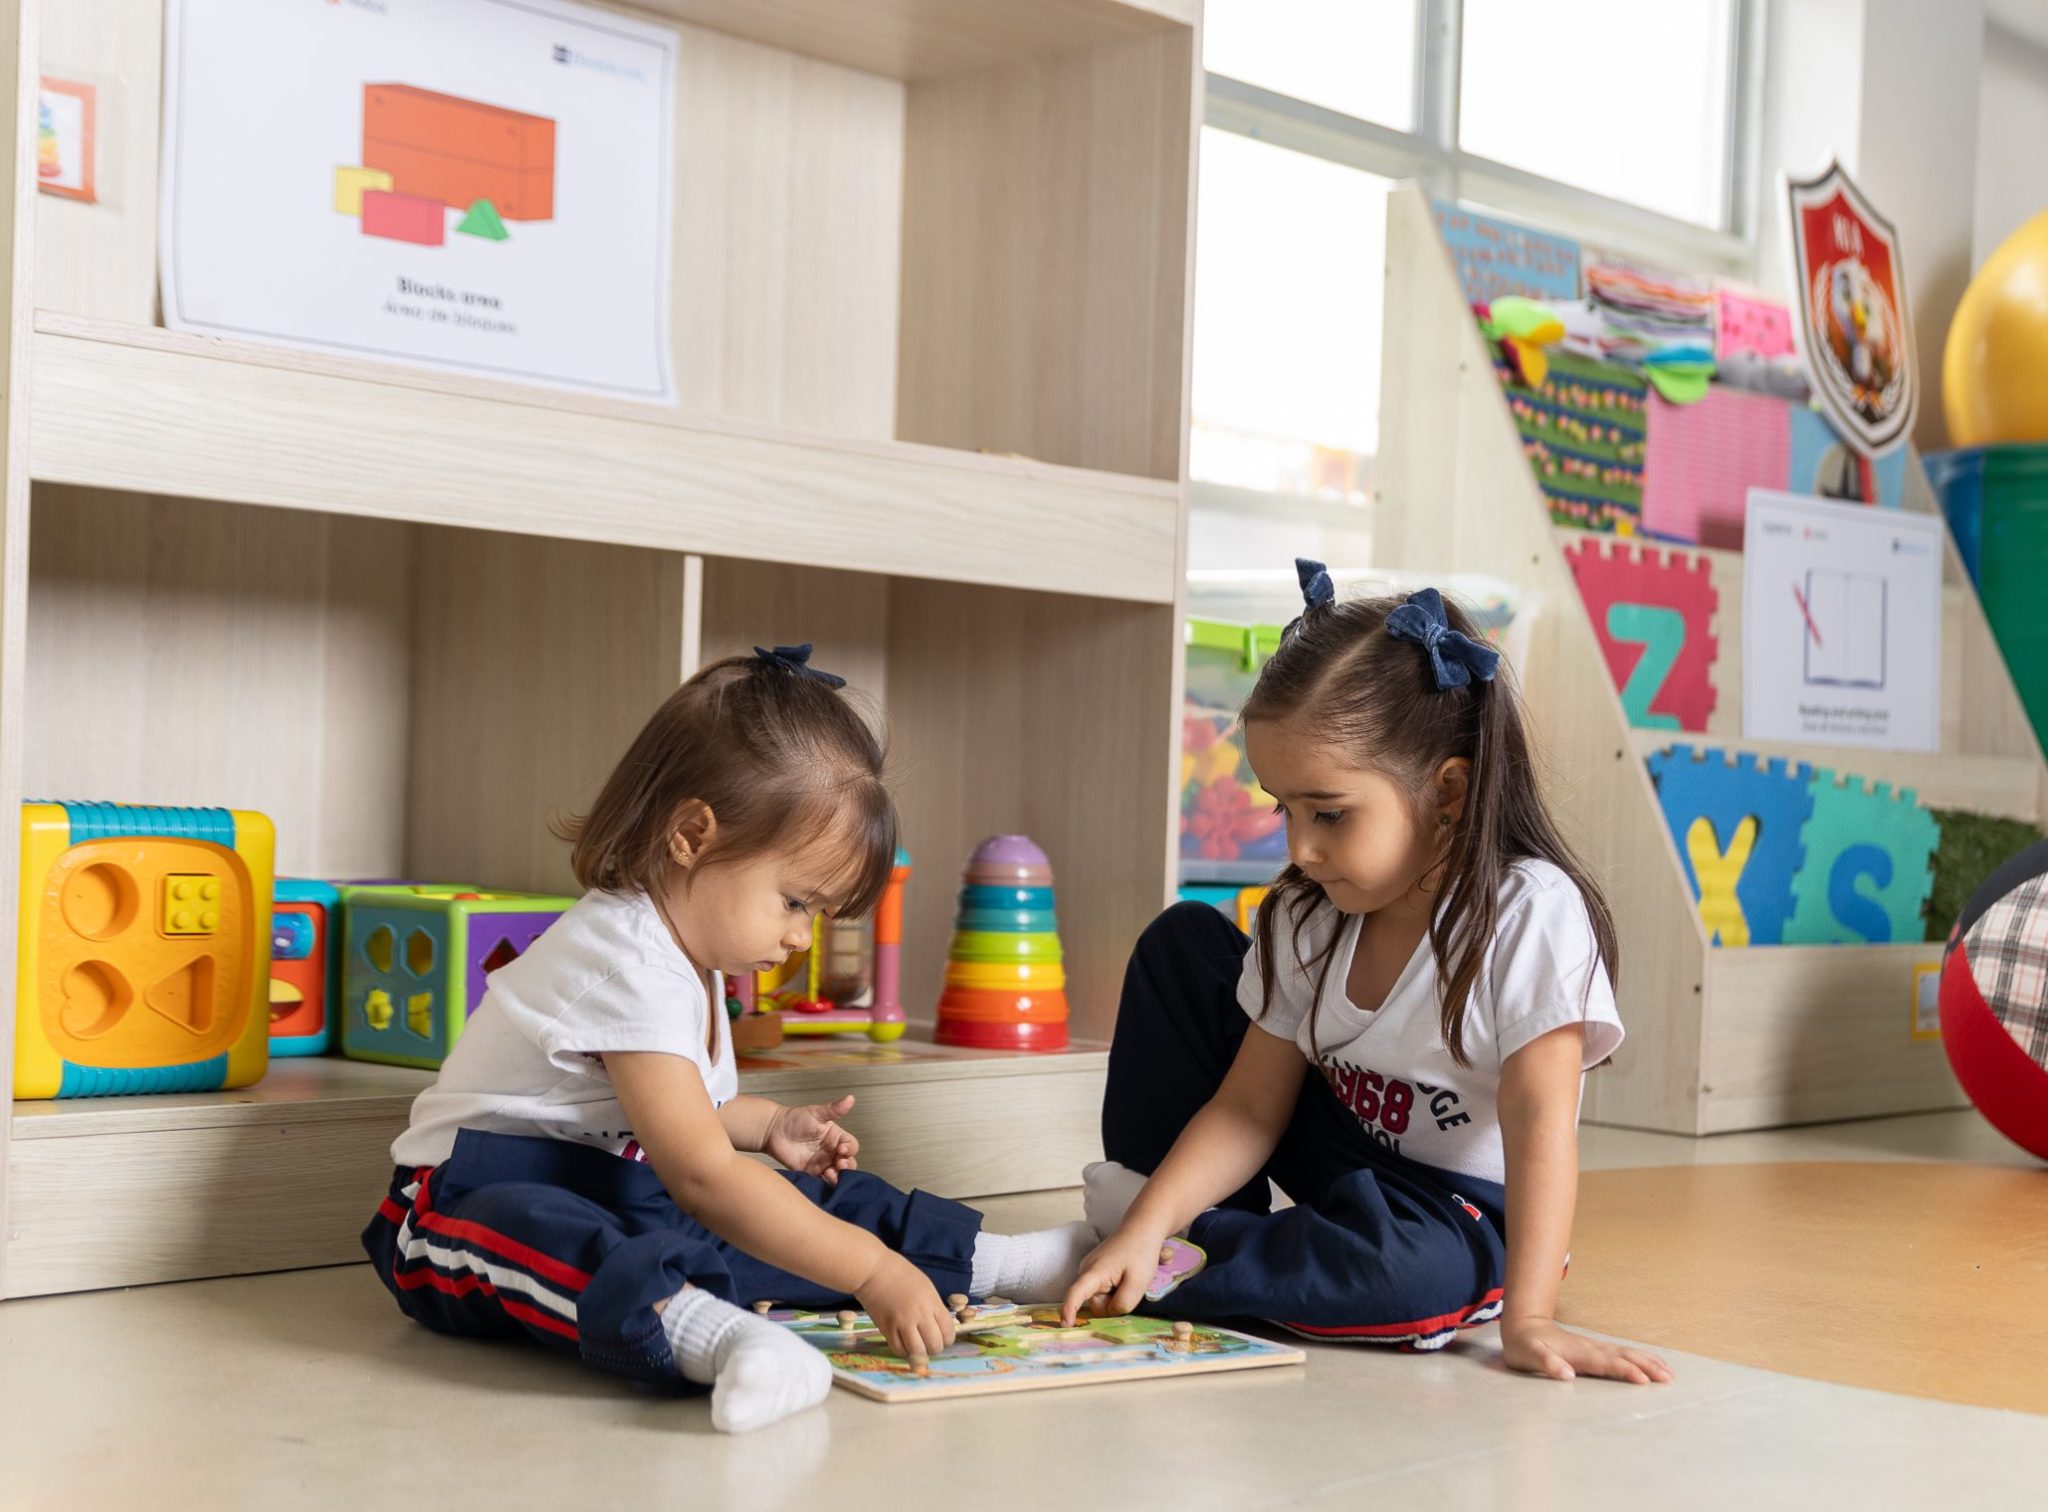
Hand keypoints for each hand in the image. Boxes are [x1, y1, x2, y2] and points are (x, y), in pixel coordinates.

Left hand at [764, 1095, 859, 1183]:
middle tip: (839, 1164)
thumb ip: (834, 1109)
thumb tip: (850, 1098)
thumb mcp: (816, 1113)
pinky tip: (823, 1178)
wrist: (773, 1131)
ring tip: (830, 1172)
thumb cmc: (794, 1119)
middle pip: (849, 1162)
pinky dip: (827, 1183)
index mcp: (835, 1137)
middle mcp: (831, 1151)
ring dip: (839, 1176)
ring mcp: (821, 1163)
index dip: (849, 1149)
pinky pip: (824, 1181)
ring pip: (838, 1174)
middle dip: (848, 1165)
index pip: (851, 1146)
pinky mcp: (811, 1173)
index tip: (841, 1149)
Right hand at [855, 1253, 956, 1360]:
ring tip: (918, 1346)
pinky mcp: (886, 1329)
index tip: (943, 1337)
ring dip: (920, 1353)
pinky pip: (899, 1350)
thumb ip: (934, 1308)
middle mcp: (919, 1315)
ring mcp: (902, 1323)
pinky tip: (904, 1344)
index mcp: (931, 1302)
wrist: (874, 1271)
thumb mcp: (926, 1287)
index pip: (948, 1331)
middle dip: (935, 1347)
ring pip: (917, 1352)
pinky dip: (904, 1351)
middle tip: (930, 1343)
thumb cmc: (901, 1274)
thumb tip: (939, 1328)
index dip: (948, 1339)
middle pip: (935, 1345)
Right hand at [1059, 1225, 1168, 1325]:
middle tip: (1131, 1287)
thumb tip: (1110, 1313)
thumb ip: (1123, 1304)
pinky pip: (1104, 1291)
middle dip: (1113, 1304)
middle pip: (1097, 1303)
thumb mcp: (1138, 1283)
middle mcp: (1086, 1270)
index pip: (1076, 1293)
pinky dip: (1117, 1290)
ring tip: (1130, 1279)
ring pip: (1102, 1298)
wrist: (1142, 1228)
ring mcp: (1091, 1270)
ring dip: (1117, 1296)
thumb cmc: (1141, 1252)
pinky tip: (1127, 1277)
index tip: (1065, 1325)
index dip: (1069, 1310)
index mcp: (1094, 1271)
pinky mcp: (1096, 1270)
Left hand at [1501, 1317, 1671, 1383]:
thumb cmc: (1524, 1345)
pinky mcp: (1596, 1349)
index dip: (1624, 1371)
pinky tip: (1653, 1364)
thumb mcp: (1528, 1355)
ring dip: (1648, 1362)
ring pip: (1627, 1353)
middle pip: (1623, 1356)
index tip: (1643, 1380)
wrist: (1524, 1325)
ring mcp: (1595, 1347)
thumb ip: (1546, 1363)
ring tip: (1669, 1373)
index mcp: (1577, 1353)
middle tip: (1668, 1378)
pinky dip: (1641, 1358)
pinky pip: (1623, 1353)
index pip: (1605, 1363)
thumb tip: (1567, 1375)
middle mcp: (1590, 1348)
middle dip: (1646, 1367)